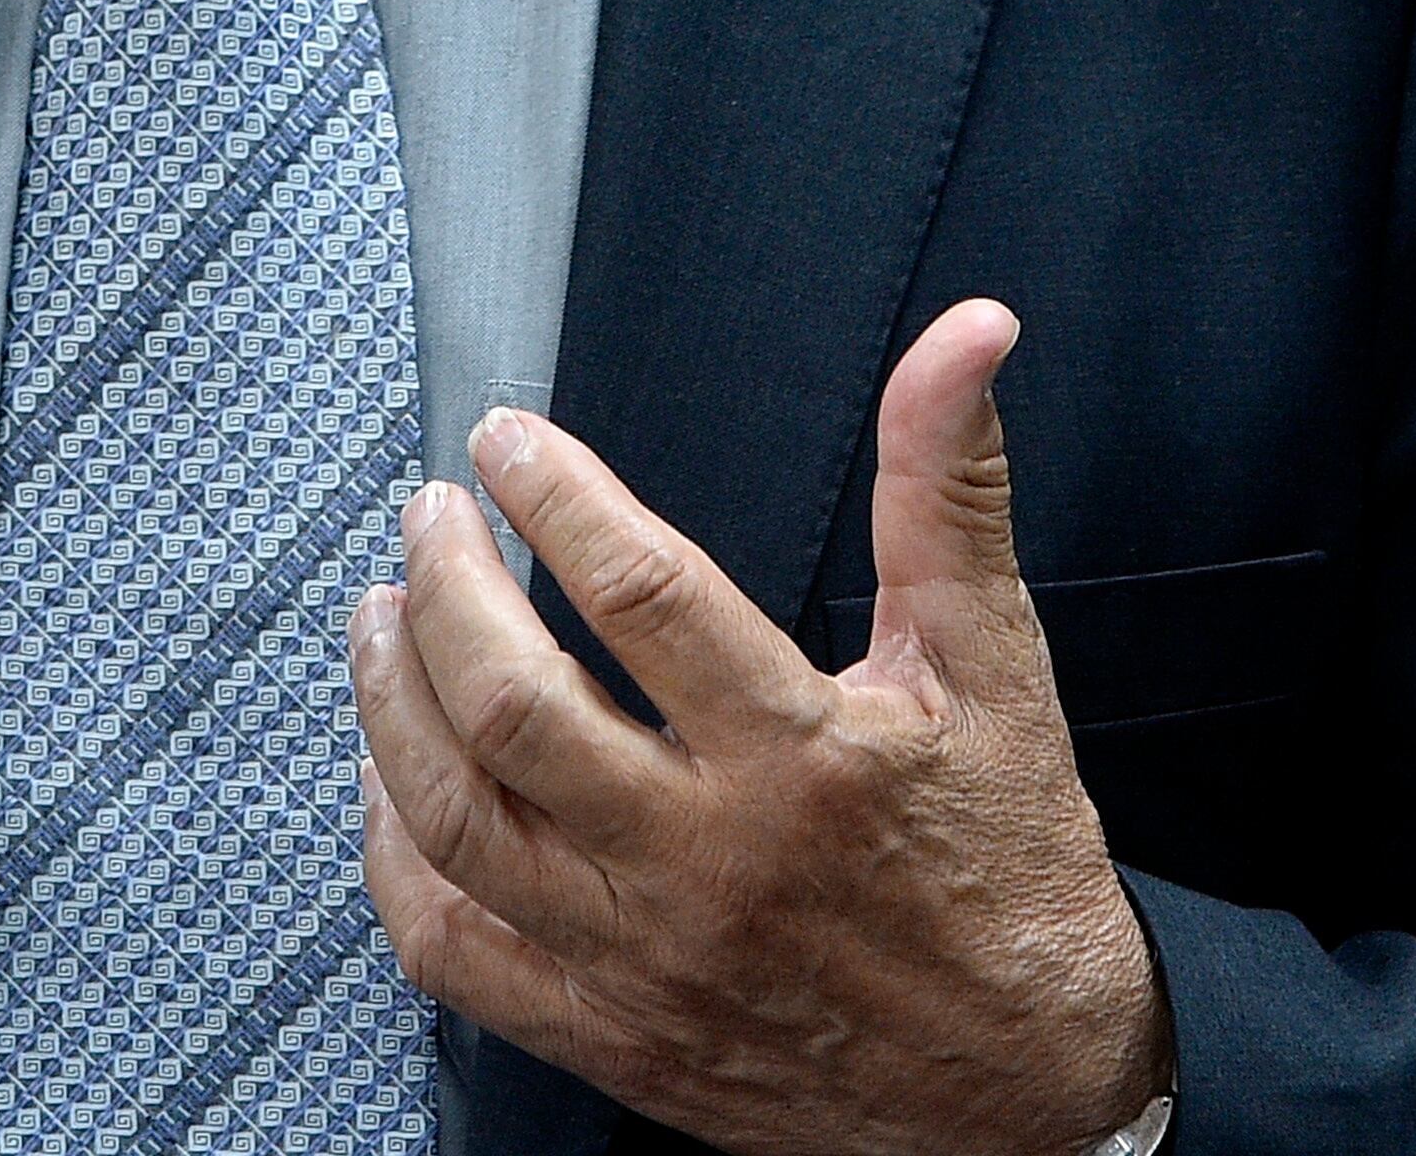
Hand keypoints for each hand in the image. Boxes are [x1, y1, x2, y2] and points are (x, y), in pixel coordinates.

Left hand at [347, 298, 1167, 1155]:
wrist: (1034, 1092)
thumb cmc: (1011, 868)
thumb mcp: (994, 664)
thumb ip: (950, 488)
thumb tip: (967, 334)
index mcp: (804, 759)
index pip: (639, 596)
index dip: (554, 496)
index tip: (505, 437)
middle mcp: (709, 863)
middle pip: (514, 708)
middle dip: (444, 587)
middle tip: (428, 516)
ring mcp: (645, 959)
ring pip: (457, 822)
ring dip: (391, 703)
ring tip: (381, 616)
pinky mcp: (609, 1035)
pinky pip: (451, 950)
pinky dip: (393, 856)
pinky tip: (387, 780)